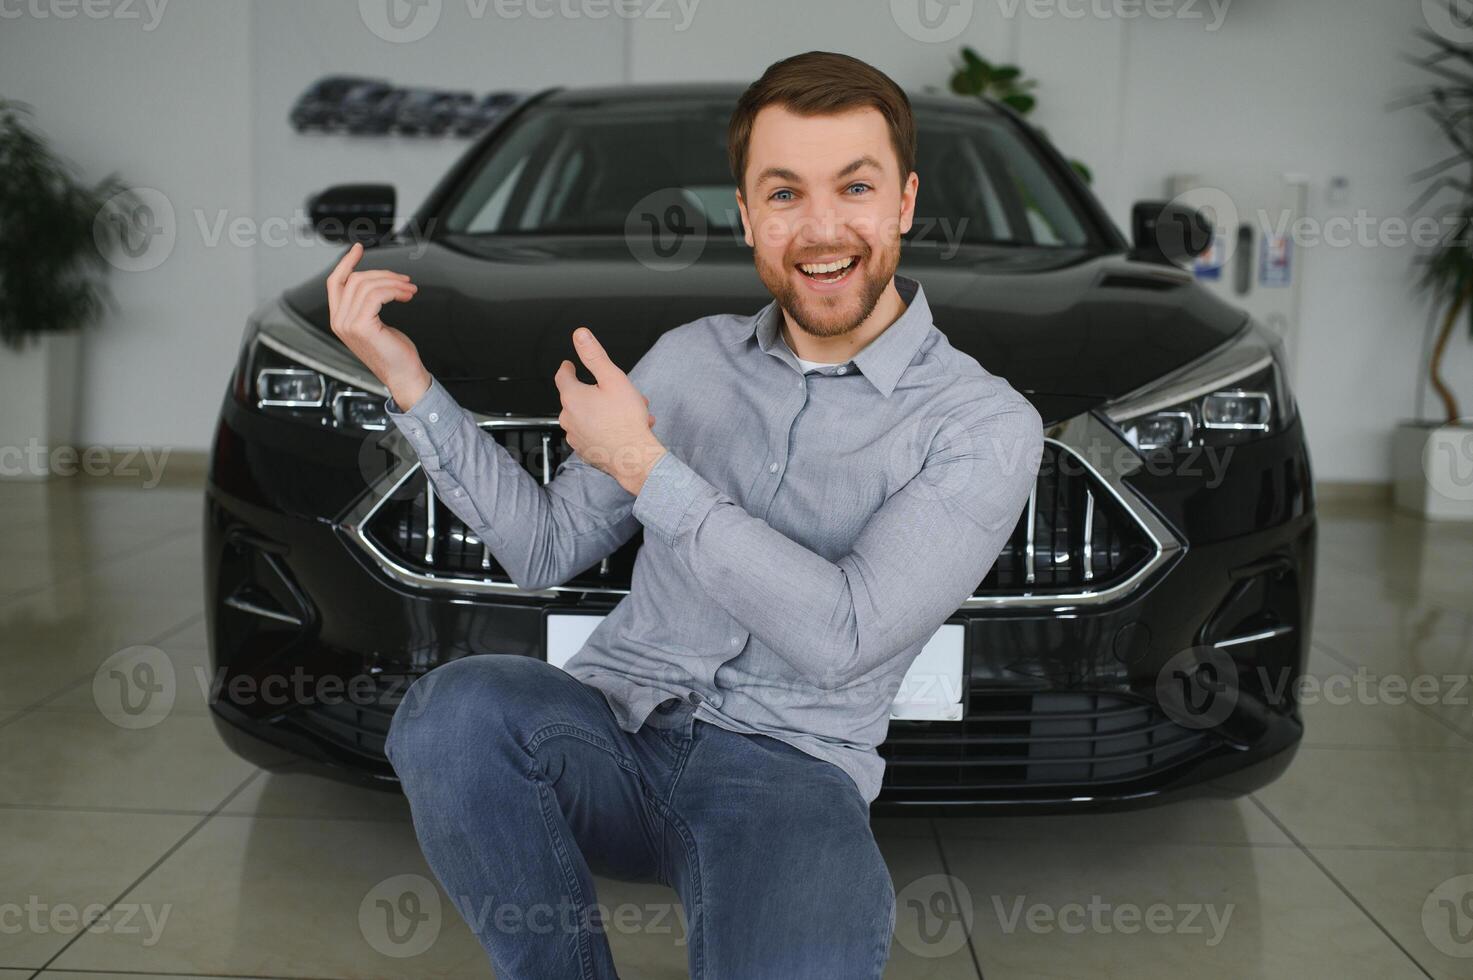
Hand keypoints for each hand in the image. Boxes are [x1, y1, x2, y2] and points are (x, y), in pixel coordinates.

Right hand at [326, 242, 430, 409]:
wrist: (404, 376)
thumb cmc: (394, 353)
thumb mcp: (376, 323)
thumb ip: (368, 304)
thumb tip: (378, 281)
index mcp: (339, 319)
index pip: (335, 282)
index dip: (346, 262)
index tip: (358, 248)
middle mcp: (339, 321)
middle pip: (355, 279)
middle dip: (383, 274)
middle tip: (405, 280)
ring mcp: (348, 324)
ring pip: (367, 285)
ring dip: (393, 282)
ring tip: (410, 289)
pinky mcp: (361, 326)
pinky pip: (377, 294)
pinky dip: (394, 290)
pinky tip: (406, 295)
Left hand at [555, 327, 665, 494]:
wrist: (634, 457)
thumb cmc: (625, 422)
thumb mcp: (613, 379)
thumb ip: (594, 355)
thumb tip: (580, 336)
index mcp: (572, 397)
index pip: (563, 376)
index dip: (568, 367)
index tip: (570, 365)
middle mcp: (568, 417)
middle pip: (580, 397)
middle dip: (600, 393)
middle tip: (622, 394)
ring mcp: (575, 436)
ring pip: (588, 416)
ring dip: (605, 412)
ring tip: (628, 414)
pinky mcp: (584, 450)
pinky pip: (592, 432)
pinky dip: (604, 428)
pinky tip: (622, 429)